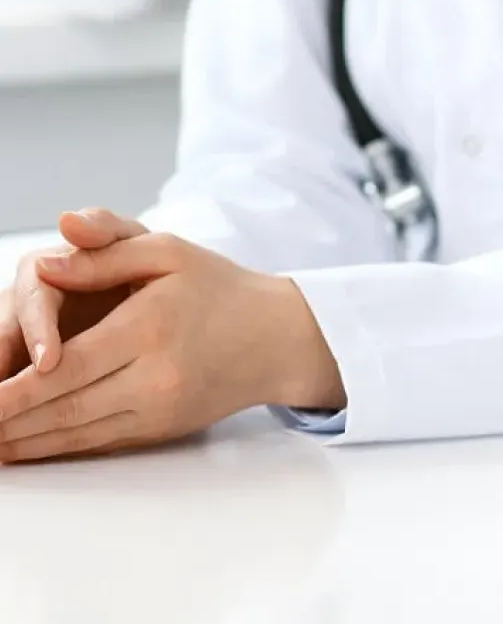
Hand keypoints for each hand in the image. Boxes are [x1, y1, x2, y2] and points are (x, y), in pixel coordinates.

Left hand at [0, 232, 344, 461]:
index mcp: (150, 326)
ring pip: (78, 432)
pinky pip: (102, 442)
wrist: (278, 338)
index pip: (67, 366)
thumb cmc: (222, 289)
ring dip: (24, 441)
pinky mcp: (165, 426)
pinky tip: (28, 447)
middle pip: (64, 407)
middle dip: (6, 421)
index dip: (13, 389)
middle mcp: (155, 376)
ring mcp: (161, 408)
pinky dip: (58, 448)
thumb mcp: (169, 252)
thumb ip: (106, 252)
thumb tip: (45, 263)